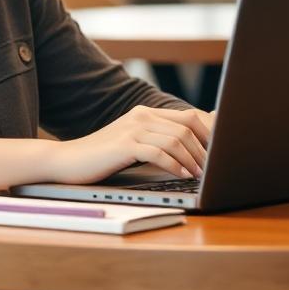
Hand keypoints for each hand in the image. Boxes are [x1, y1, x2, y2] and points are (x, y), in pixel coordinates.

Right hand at [47, 106, 214, 184]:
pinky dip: (174, 164)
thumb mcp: (133, 145)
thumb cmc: (102, 157)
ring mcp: (133, 129)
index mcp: (146, 114)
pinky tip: (181, 175)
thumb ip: (158, 142)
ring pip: (176, 139)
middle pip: (188, 126)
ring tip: (200, 175)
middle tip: (215, 167)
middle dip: (206, 148)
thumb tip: (190, 149)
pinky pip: (158, 152)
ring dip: (193, 159)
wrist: (66, 161)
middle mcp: (142, 116)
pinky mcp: (124, 145)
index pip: (190, 116)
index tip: (222, 152)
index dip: (210, 133)